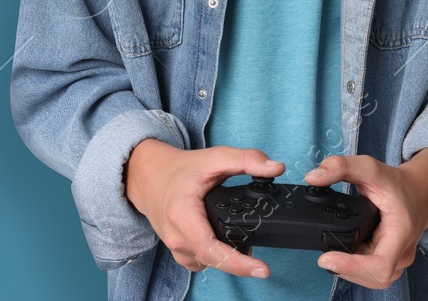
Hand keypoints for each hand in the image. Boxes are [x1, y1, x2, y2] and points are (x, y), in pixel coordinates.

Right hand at [124, 138, 282, 278]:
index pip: (211, 249)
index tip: (262, 270)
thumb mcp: (215, 158)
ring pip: (209, 263)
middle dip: (239, 261)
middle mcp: (176, 237)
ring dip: (227, 258)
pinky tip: (223, 243)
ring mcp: (175, 248)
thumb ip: (247, 160)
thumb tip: (276, 167)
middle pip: (214, 259)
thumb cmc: (181, 170)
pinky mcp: (179, 252)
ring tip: (241, 244)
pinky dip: (216, 256)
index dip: (238, 264)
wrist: (151, 177)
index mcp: (183, 215)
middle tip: (260, 260)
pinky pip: (202, 262)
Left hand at [303, 152, 427, 290]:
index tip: (326, 260)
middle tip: (324, 257)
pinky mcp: (391, 262)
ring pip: (372, 279)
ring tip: (332, 255)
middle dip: (346, 270)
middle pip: (373, 277)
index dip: (351, 268)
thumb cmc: (397, 183)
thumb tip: (313, 177)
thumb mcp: (370, 167)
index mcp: (401, 232)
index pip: (380, 266)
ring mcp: (398, 260)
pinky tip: (343, 256)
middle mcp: (403, 252)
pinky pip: (372, 274)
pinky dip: (355, 268)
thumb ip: (340, 167)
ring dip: (350, 271)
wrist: (419, 192)